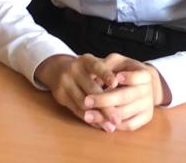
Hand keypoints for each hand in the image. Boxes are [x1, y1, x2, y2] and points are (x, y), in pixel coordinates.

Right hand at [34, 53, 158, 131]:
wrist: (58, 69)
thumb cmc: (86, 69)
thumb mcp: (95, 65)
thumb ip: (109, 74)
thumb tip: (128, 90)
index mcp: (86, 60)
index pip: (97, 66)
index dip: (106, 75)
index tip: (115, 83)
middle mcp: (74, 69)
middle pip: (91, 89)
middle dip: (105, 106)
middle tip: (117, 118)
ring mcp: (65, 82)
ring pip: (83, 103)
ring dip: (98, 117)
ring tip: (111, 126)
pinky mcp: (60, 95)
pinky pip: (76, 110)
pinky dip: (90, 120)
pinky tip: (100, 125)